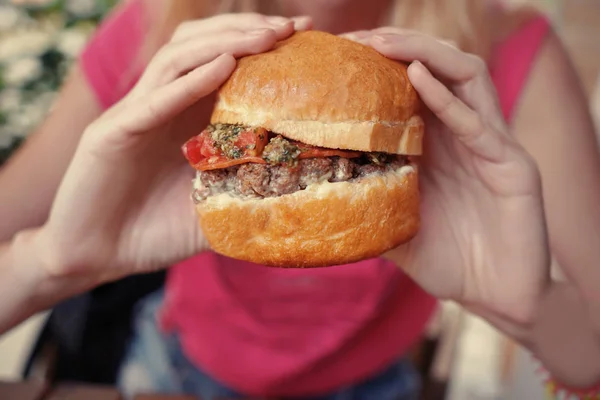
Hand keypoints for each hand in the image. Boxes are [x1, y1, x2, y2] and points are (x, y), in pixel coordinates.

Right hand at [37, 14, 310, 283]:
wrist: (97, 256)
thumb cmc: (155, 232)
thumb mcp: (215, 210)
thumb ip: (249, 194)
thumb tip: (303, 192)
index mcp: (185, 116)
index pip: (223, 61)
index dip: (260, 42)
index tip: (305, 34)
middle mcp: (161, 105)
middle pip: (201, 45)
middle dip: (246, 30)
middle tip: (290, 27)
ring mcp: (134, 114)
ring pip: (177, 59)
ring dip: (223, 43)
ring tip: (266, 37)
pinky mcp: (112, 133)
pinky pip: (155, 100)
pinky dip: (191, 81)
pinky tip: (224, 66)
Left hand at [343, 28, 550, 326]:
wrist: (497, 296)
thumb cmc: (449, 261)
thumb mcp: (396, 230)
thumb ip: (368, 208)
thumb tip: (315, 199)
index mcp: (438, 145)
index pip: (410, 87)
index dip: (378, 66)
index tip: (337, 56)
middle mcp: (465, 135)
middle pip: (437, 68)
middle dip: (397, 46)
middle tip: (355, 40)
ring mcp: (491, 146)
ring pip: (466, 76)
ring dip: (424, 53)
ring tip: (382, 44)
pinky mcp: (513, 166)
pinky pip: (479, 124)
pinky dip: (447, 98)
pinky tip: (417, 78)